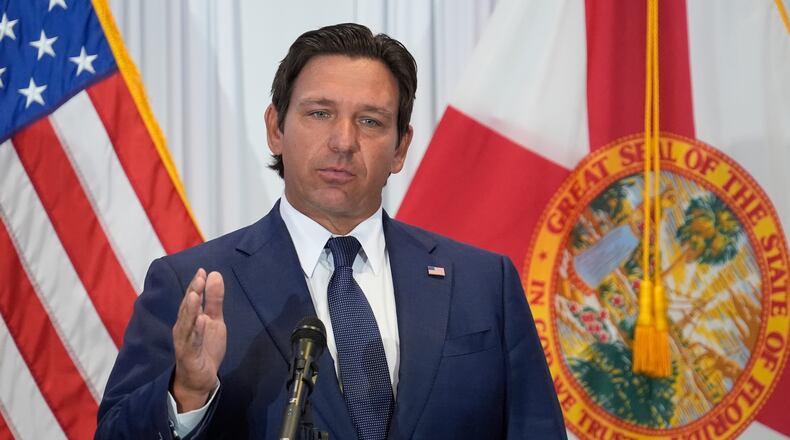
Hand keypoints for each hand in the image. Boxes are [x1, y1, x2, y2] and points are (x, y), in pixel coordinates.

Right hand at [171, 268, 226, 411]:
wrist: (199, 379)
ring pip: (186, 324)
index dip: (196, 285)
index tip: (202, 270)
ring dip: (190, 310)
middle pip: (187, 308)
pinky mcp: (189, 356)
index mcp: (189, 319)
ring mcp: (184, 342)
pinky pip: (192, 342)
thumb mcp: (214, 321)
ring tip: (195, 295)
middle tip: (199, 277)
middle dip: (192, 292)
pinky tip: (202, 321)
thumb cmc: (205, 347)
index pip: (191, 299)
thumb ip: (214, 300)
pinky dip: (197, 331)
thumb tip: (214, 274)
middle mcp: (183, 328)